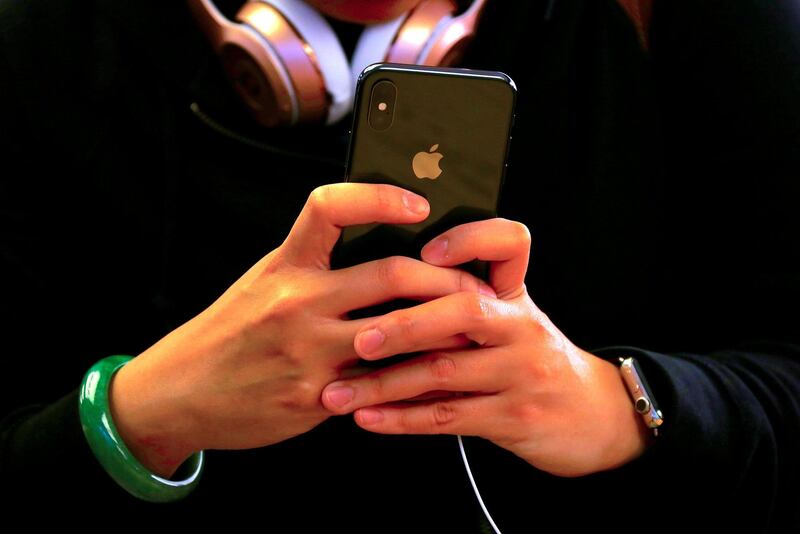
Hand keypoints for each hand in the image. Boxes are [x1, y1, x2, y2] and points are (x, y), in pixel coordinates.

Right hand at [107, 184, 494, 477]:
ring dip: (441, 331)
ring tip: (469, 328)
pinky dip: (412, 375)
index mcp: (284, 264)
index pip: (331, 207)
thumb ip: (314, 264)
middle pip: (390, 273)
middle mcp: (296, 300)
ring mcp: (308, 350)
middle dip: (443, 279)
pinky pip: (381, 382)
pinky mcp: (317, 395)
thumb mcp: (263, 282)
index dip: (380, 197)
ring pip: (398, 332)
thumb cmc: (230, 332)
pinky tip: (433, 372)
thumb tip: (376, 247)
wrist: (181, 391)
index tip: (418, 205)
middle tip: (471, 285)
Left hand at [321, 218, 652, 477]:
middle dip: (406, 323)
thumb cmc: (534, 360)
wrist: (593, 416)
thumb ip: (466, 302)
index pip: (508, 244)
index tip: (425, 251)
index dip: (470, 239)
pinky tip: (368, 418)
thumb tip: (388, 289)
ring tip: (339, 392)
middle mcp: (521, 327)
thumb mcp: (515, 320)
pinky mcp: (515, 417)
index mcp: (515, 296)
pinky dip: (403, 419)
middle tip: (360, 337)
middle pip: (464, 310)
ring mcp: (521, 373)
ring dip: (385, 384)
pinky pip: (449, 417)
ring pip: (444, 372)